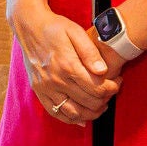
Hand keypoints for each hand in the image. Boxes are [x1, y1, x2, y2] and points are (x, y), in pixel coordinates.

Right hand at [11, 4, 119, 125]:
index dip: (113, 88)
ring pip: (74, 113)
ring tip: (100, 104)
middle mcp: (56, 80)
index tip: (118, 81)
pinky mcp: (39, 91)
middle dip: (106, 99)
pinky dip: (71, 119)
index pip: (98, 88)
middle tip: (110, 90)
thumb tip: (102, 71)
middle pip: (89, 102)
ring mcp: (46, 88)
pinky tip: (81, 117)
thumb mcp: (75, 31)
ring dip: (92, 113)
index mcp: (67, 65)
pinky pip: (56, 113)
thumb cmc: (55, 27)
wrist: (28, 26)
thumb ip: (90, 52)